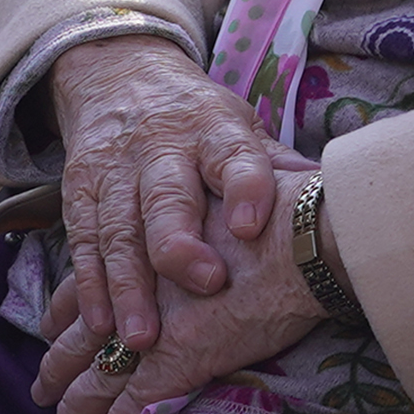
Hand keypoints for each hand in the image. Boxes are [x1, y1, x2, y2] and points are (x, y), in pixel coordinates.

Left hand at [25, 168, 321, 413]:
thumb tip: (226, 219)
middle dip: (58, 368)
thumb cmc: (273, 207)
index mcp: (141, 248)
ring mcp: (153, 328)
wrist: (299, 233)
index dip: (66, 307)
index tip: (49, 326)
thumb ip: (205, 217)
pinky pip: (137, 402)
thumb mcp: (219, 198)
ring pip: (97, 378)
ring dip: (75, 411)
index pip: (88, 281)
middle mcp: (135, 289)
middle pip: (81, 337)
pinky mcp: (178, 360)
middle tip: (39, 393)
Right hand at [48, 37, 281, 362]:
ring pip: (119, 229)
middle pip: (168, 197)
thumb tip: (333, 199)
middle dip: (181, 245)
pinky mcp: (80, 188)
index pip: (234, 155)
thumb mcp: (240, 127)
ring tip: (140, 338)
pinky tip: (98, 320)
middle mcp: (162, 148)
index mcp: (214, 130)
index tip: (252, 226)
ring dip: (128, 285)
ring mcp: (116, 168)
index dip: (245, 187)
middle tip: (204, 286)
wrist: (121, 75)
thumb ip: (274, 168)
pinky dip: (89, 283)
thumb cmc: (199, 122)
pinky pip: (84, 240)